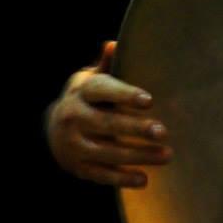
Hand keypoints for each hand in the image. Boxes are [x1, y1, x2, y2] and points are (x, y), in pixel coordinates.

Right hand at [45, 41, 172, 188]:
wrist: (55, 127)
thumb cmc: (89, 98)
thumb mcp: (93, 79)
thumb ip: (107, 65)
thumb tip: (114, 44)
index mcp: (81, 92)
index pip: (102, 90)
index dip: (125, 94)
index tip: (149, 100)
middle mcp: (74, 117)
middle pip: (106, 124)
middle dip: (135, 129)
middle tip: (163, 131)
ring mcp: (73, 144)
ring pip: (107, 152)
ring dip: (138, 155)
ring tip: (167, 156)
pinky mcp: (77, 166)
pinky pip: (101, 175)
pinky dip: (122, 178)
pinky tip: (144, 179)